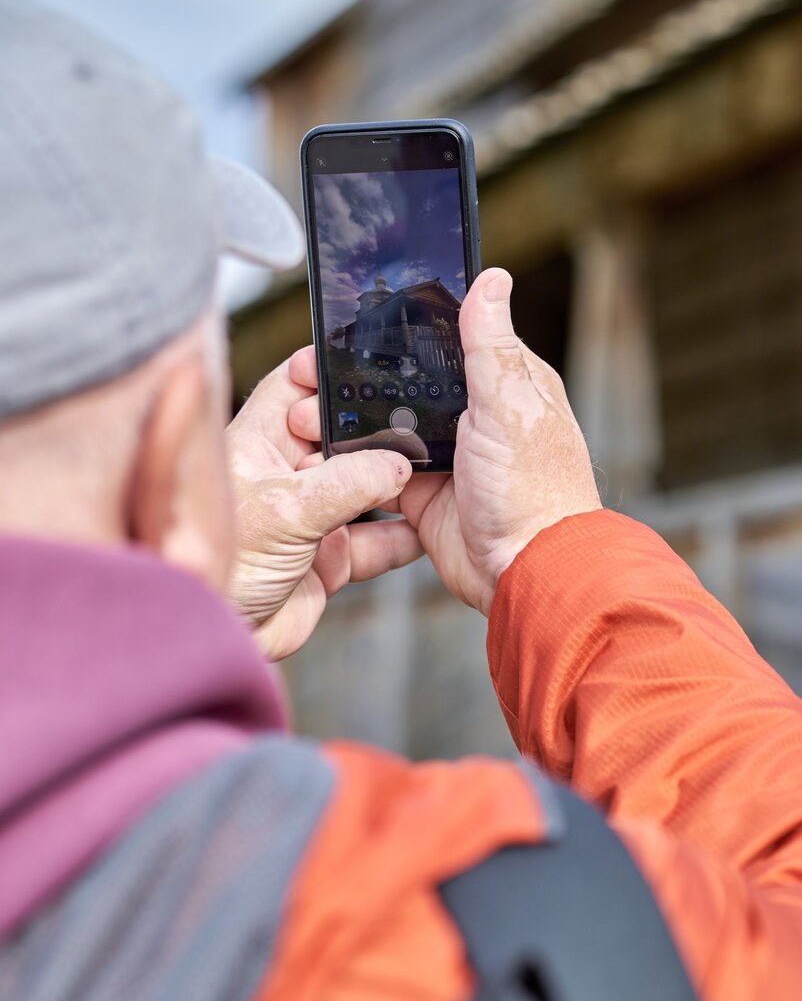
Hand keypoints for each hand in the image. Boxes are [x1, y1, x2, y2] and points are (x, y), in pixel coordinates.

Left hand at [226, 354, 421, 658]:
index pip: (292, 387)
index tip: (367, 359)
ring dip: (398, 483)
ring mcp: (308, 518)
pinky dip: (404, 536)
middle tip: (419, 415)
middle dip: (377, 427)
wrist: (219, 641)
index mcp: (257, 444)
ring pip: (365, 488)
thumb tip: (399, 463)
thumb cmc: (222, 567)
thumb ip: (348, 482)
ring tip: (437, 465)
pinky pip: (376, 541)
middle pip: (339, 435)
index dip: (326, 370)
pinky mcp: (327, 561)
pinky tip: (432, 527)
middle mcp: (284, 475)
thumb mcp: (285, 510)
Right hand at [288, 269, 600, 616]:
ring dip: (360, 418)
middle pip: (414, 381)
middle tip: (326, 362)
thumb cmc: (535, 490)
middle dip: (374, 374)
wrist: (523, 572)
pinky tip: (328, 449)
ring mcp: (448, 456)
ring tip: (314, 403)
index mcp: (506, 384)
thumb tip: (492, 280)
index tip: (371, 313)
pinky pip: (380, 469)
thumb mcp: (509, 404)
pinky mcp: (423, 492)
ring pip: (392, 424)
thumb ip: (490, 345)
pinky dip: (357, 462)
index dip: (415, 324)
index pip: (456, 336)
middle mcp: (475, 417)